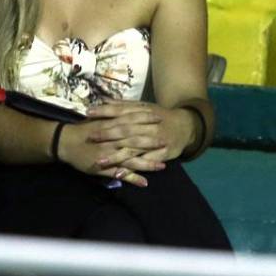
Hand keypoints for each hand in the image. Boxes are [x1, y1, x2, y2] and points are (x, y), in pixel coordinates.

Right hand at [51, 120, 159, 186]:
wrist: (64, 142)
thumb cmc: (82, 130)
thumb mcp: (96, 118)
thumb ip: (110, 113)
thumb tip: (121, 105)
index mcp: (110, 126)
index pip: (130, 120)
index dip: (145, 119)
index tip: (158, 116)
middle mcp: (112, 140)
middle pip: (134, 140)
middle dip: (151, 141)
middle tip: (166, 141)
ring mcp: (109, 154)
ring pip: (131, 158)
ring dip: (147, 163)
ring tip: (163, 167)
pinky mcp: (104, 167)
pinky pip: (120, 174)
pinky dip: (132, 179)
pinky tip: (144, 183)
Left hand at [82, 101, 198, 183]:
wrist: (186, 126)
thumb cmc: (160, 116)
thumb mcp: (144, 107)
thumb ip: (124, 106)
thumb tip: (104, 100)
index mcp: (143, 113)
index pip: (121, 112)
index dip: (105, 112)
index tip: (88, 112)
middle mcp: (148, 126)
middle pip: (125, 130)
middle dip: (107, 134)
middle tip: (91, 137)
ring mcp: (155, 141)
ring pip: (133, 149)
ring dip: (115, 156)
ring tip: (99, 162)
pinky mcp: (161, 155)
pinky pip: (144, 163)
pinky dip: (132, 168)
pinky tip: (119, 174)